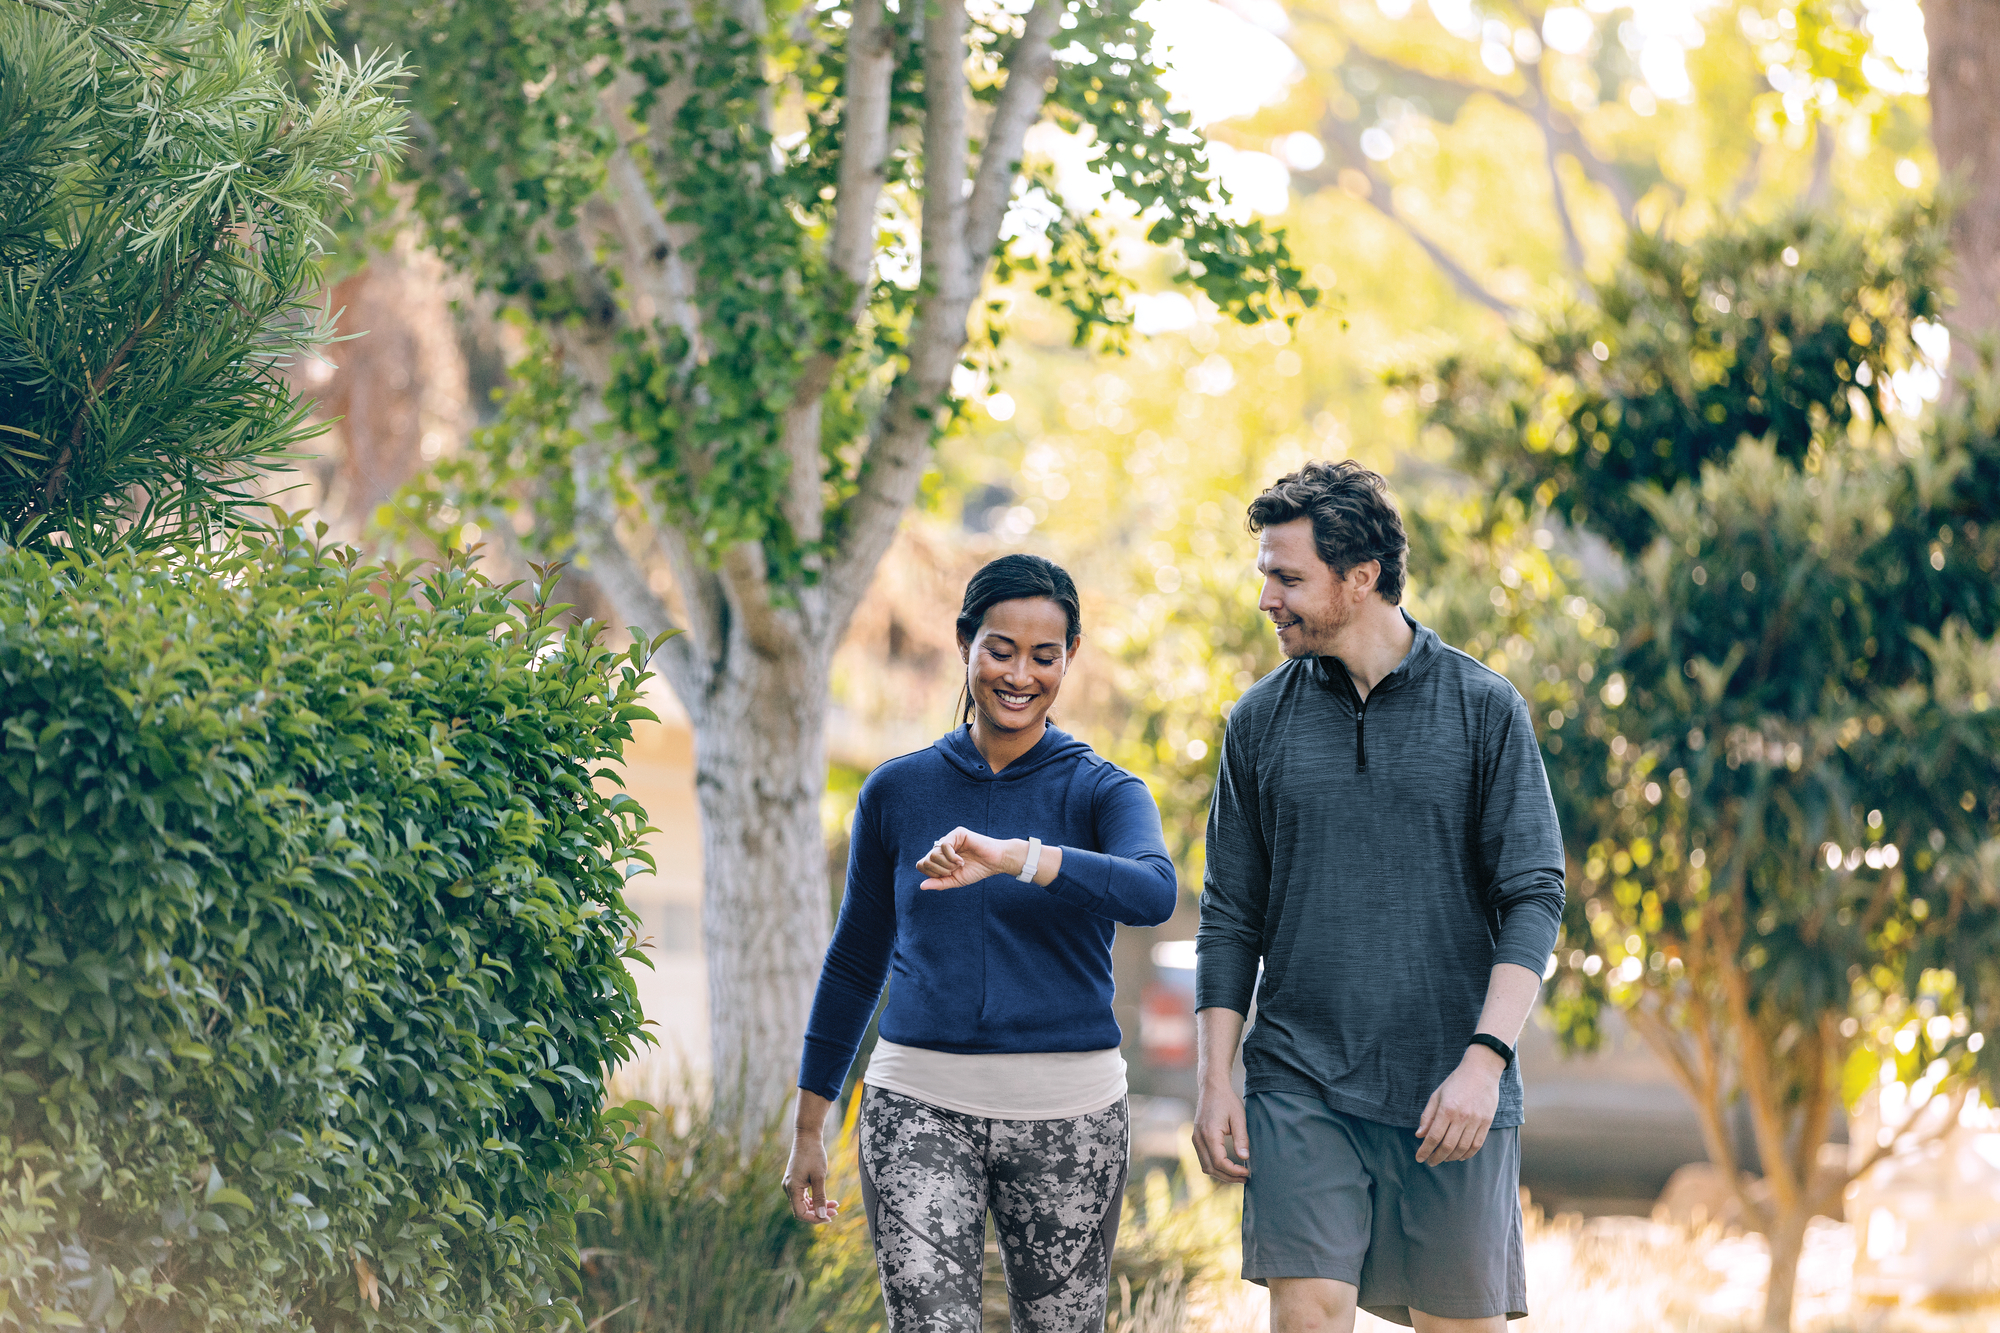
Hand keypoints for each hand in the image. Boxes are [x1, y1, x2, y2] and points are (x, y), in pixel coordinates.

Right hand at [782, 1129, 840, 1223]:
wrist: (807, 1137)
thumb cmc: (813, 1154)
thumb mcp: (819, 1176)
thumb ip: (820, 1197)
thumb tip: (822, 1216)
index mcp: (792, 1188)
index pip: (800, 1213)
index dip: (815, 1218)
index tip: (830, 1217)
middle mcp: (788, 1189)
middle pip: (802, 1210)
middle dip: (819, 1213)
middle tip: (836, 1210)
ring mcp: (791, 1185)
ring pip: (804, 1204)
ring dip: (818, 1207)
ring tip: (835, 1205)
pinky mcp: (795, 1181)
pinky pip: (804, 1196)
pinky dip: (815, 1199)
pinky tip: (828, 1199)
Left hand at [916, 827, 1013, 889]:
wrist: (994, 863)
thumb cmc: (976, 870)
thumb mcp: (955, 881)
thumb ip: (938, 883)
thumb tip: (921, 886)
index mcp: (939, 857)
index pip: (921, 865)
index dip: (931, 874)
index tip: (947, 875)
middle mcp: (941, 847)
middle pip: (926, 860)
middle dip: (940, 871)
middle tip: (955, 870)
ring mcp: (949, 839)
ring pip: (933, 854)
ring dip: (947, 865)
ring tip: (960, 864)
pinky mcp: (957, 833)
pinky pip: (944, 846)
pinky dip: (952, 858)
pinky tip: (961, 860)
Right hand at [1192, 1083, 1250, 1182]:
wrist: (1212, 1088)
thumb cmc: (1227, 1101)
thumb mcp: (1239, 1117)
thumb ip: (1242, 1138)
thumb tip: (1245, 1157)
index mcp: (1209, 1134)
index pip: (1220, 1162)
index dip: (1234, 1171)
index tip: (1247, 1172)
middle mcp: (1198, 1139)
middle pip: (1211, 1168)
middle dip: (1228, 1177)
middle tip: (1245, 1178)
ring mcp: (1195, 1139)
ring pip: (1205, 1166)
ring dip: (1221, 1174)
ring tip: (1238, 1175)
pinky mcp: (1196, 1138)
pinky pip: (1203, 1159)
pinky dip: (1215, 1167)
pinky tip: (1228, 1166)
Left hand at [1414, 1044, 1503, 1164]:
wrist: (1481, 1071)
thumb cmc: (1455, 1082)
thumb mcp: (1436, 1095)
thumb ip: (1427, 1116)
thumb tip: (1419, 1136)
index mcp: (1447, 1109)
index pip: (1434, 1137)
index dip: (1425, 1150)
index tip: (1419, 1158)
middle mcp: (1462, 1117)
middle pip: (1448, 1146)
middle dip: (1437, 1157)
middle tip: (1430, 1162)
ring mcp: (1476, 1121)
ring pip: (1462, 1148)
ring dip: (1451, 1157)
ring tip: (1443, 1159)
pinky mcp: (1486, 1122)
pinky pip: (1477, 1145)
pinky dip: (1467, 1154)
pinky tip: (1459, 1156)